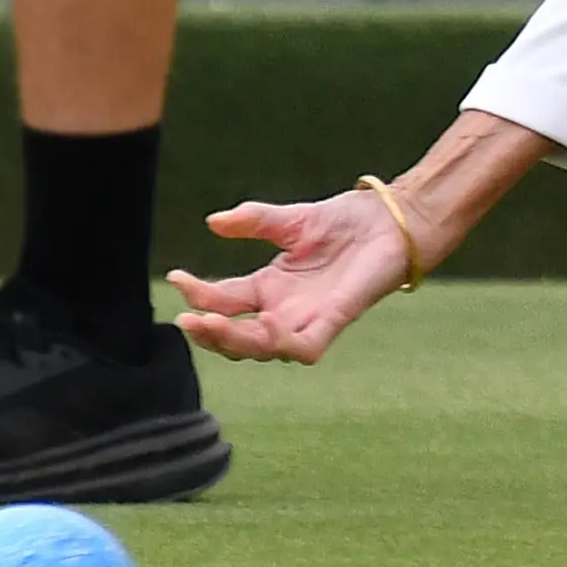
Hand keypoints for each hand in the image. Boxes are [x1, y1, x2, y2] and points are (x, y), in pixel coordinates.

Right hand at [166, 183, 416, 362]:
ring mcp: (308, 318)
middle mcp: (284, 309)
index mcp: (269, 288)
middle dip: (209, 332)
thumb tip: (212, 221)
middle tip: (186, 318)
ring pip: (263, 347)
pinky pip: (305, 346)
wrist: (391, 219)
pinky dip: (283, 345)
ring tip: (209, 324)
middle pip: (237, 335)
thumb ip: (254, 221)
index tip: (175, 276)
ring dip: (235, 340)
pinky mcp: (334, 320)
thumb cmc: (347, 221)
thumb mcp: (291, 219)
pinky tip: (265, 330)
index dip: (198, 294)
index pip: (223, 301)